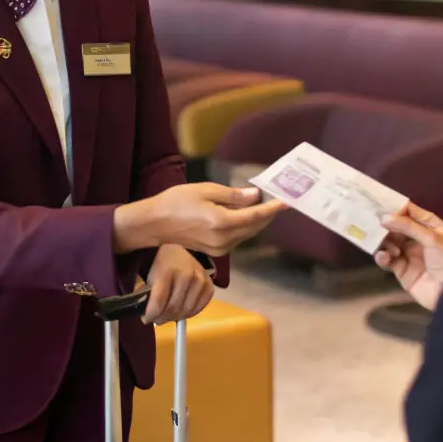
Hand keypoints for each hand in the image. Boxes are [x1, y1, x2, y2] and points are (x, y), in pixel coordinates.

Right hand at [114, 183, 281, 257]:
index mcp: (222, 223)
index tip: (287, 201)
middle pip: (255, 226)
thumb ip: (233, 195)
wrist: (155, 223)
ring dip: (257, 220)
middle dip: (267, 214)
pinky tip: (244, 215)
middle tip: (276, 199)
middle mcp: (224, 239)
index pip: (255, 216)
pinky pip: (238, 237)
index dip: (272, 208)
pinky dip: (245, 226)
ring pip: (247, 233)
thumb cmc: (177, 201)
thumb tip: (256, 196)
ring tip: (262, 205)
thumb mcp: (206, 190)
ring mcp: (220, 248)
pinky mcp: (216, 251)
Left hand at [144, 245, 214, 325]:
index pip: (159, 301)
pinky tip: (181, 310)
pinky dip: (188, 314)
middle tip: (157, 319)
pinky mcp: (209, 286)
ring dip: (175, 317)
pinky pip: (198, 309)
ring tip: (168, 315)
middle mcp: (187, 275)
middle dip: (163, 317)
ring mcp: (201, 280)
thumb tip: (149, 317)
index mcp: (168, 270)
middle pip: (173, 308)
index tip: (146, 319)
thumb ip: (150, 295)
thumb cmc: (162, 266)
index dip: (152, 314)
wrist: (180, 252)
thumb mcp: (151, 276)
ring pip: (186, 311)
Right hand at [375, 201, 442, 311]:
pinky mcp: (403, 271)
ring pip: (392, 243)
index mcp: (437, 231)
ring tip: (379, 240)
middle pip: (402, 228)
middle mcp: (424, 242)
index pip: (418, 215)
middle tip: (373, 219)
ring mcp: (413, 257)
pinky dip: (383, 256)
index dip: (402, 209)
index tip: (385, 202)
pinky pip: (389, 260)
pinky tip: (383, 256)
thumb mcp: (433, 239)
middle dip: (389, 224)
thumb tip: (385, 218)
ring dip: (385, 240)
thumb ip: (409, 226)